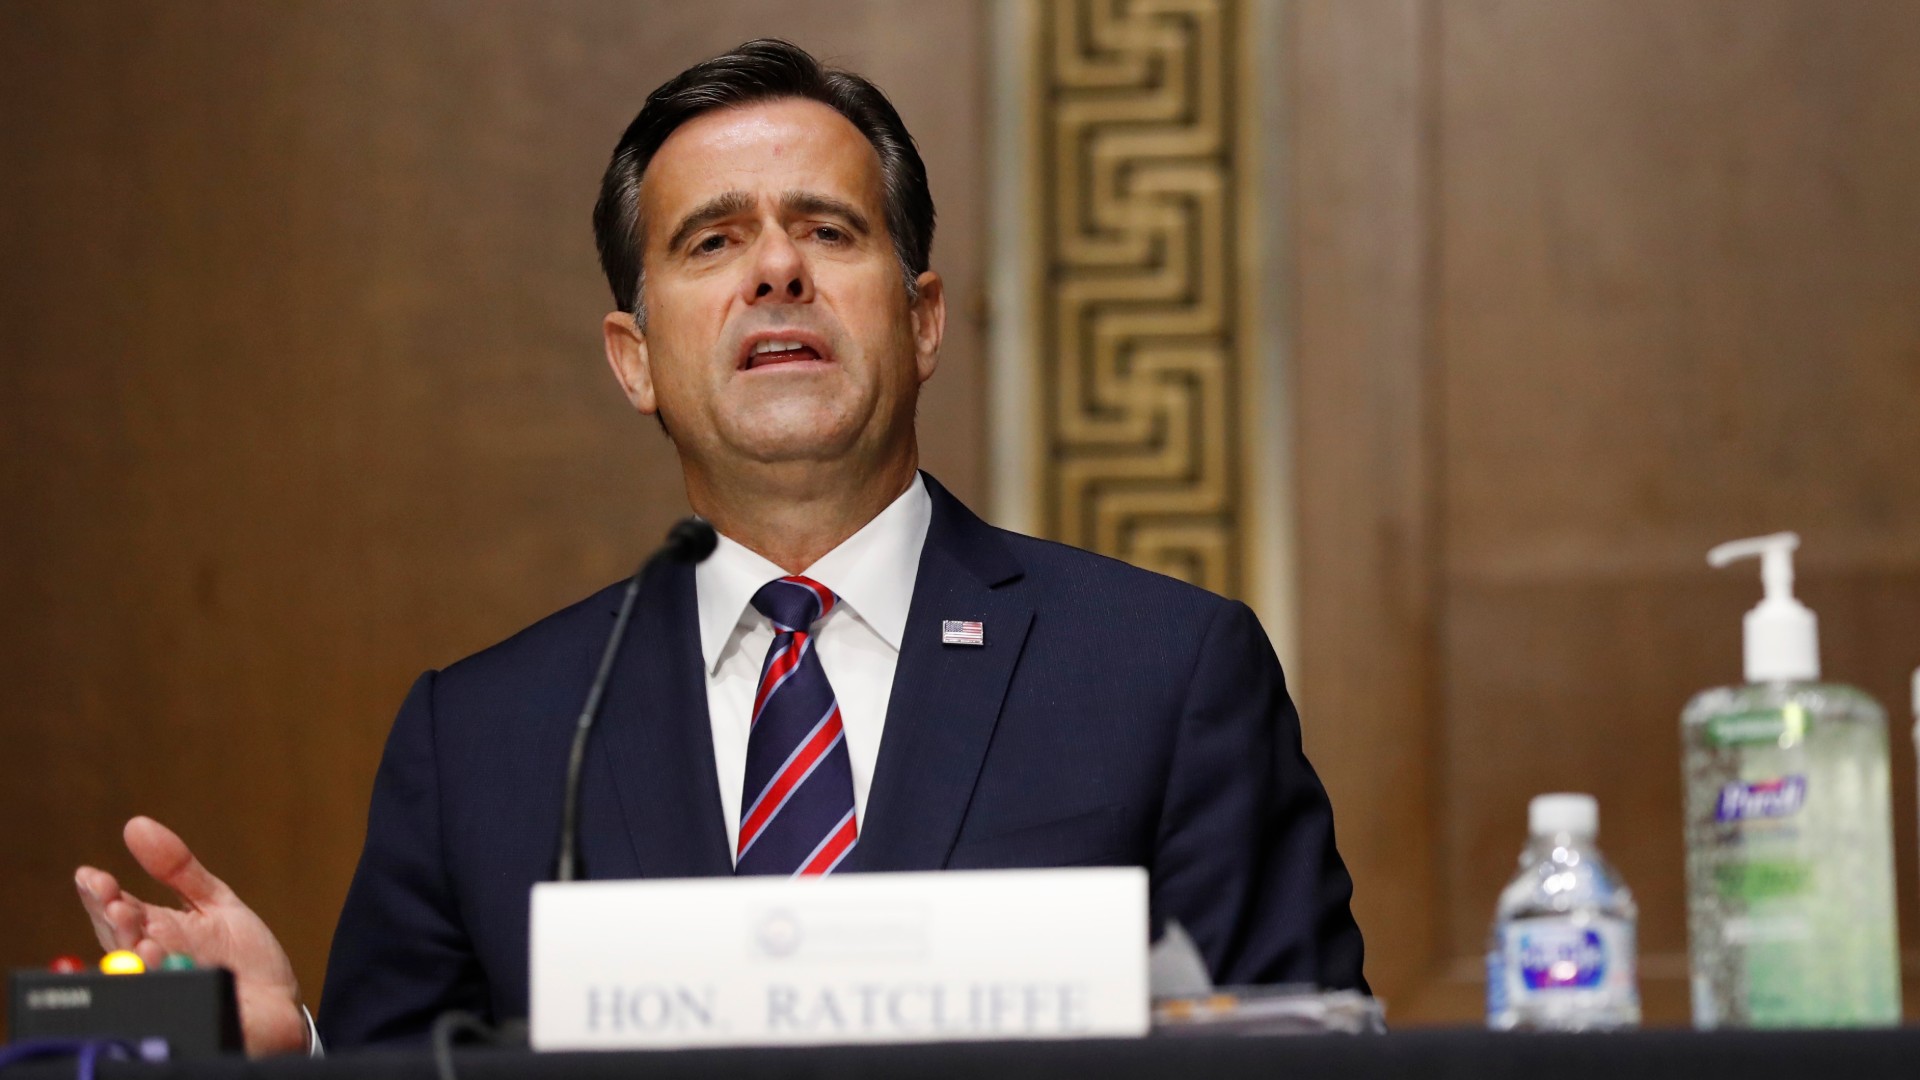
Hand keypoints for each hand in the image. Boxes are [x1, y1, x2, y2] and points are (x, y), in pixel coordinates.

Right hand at [74, 816, 309, 1056]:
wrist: (280, 1006)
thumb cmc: (242, 957)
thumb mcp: (214, 903)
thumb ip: (177, 868)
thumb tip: (137, 824)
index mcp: (155, 935)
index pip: (115, 913)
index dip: (99, 897)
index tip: (91, 877)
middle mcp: (153, 966)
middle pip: (122, 947)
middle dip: (116, 925)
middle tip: (116, 905)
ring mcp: (170, 993)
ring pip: (140, 981)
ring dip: (139, 960)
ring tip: (147, 940)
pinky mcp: (192, 1017)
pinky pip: (174, 1009)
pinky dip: (171, 989)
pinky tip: (169, 971)